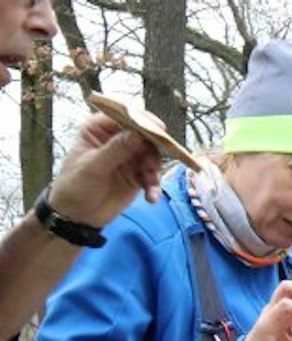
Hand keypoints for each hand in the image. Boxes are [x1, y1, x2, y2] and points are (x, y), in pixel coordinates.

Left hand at [46, 114, 164, 227]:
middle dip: (153, 147)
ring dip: (154, 170)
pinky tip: (151, 198)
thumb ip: (116, 149)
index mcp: (98, 130)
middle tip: (157, 159)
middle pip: (143, 134)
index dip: (140, 119)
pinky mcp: (137, 175)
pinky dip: (154, 186)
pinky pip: (152, 176)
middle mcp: (116, 139)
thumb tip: (137, 133)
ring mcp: (128, 157)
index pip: (123, 116)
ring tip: (149, 184)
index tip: (157, 128)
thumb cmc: (74, 186)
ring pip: (152, 155)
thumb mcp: (93, 167)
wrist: (76, 215)